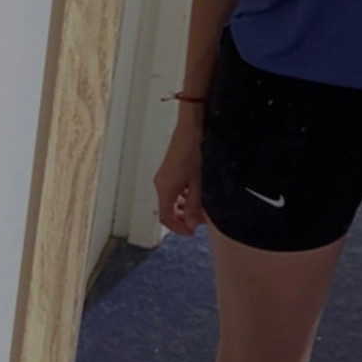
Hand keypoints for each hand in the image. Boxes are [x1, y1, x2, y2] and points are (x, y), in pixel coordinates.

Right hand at [153, 117, 206, 236]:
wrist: (192, 128)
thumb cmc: (195, 152)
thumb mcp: (198, 183)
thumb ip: (194, 205)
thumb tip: (190, 223)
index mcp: (165, 189)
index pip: (165, 218)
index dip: (178, 228)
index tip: (192, 232)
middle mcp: (161, 183)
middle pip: (167, 209)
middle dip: (182, 218)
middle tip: (198, 221)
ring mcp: (164, 175)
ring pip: (171, 199)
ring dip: (184, 207)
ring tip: (200, 207)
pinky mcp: (170, 169)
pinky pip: (173, 189)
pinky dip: (183, 196)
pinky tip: (197, 192)